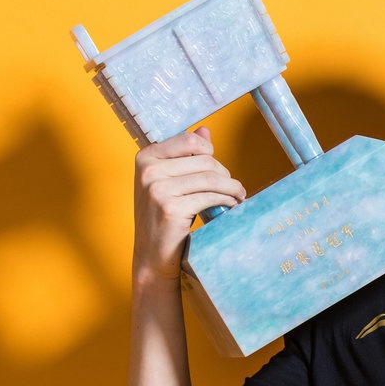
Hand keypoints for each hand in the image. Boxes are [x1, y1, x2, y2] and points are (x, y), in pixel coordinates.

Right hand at [132, 127, 245, 281]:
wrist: (152, 255)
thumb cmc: (163, 217)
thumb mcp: (169, 182)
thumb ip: (185, 155)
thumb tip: (205, 130)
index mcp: (145, 158)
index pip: (189, 140)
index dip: (210, 152)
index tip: (218, 168)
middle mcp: (148, 171)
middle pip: (204, 160)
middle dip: (225, 174)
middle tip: (234, 188)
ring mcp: (157, 189)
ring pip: (211, 178)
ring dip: (232, 188)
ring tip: (239, 196)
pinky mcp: (171, 208)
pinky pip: (210, 197)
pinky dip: (227, 200)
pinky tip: (231, 206)